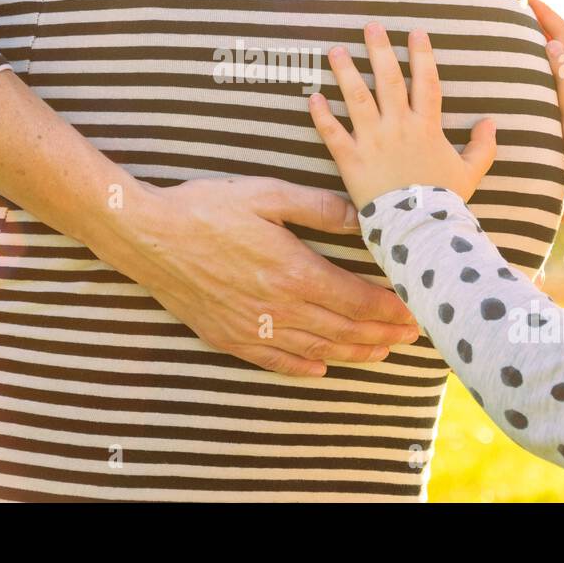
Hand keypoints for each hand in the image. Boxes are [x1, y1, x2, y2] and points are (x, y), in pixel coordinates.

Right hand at [96, 176, 422, 377]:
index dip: (389, 309)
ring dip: (353, 353)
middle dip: (382, 335)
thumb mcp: (267, 194)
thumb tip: (360, 217)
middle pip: (343, 330)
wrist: (149, 235)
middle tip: (411, 337)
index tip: (414, 310)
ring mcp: (254, 327)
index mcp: (293, 271)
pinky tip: (322, 369)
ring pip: (316, 350)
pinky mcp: (229, 337)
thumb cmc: (206, 208)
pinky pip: (275, 362)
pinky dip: (304, 368)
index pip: (356, 299)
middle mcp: (279, 308)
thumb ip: (318, 207)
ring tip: (380, 353)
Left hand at [307, 22, 497, 208]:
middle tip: (370, 26)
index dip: (422, 55)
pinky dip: (321, 115)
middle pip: (388, 80)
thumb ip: (482, 147)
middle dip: (379, 50)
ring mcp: (373, 142)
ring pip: (357, 99)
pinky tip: (312, 96)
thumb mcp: (470, 172)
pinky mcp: (351, 161)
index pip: (426, 82)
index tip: (415, 32)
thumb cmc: (444, 201)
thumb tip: (491, 123)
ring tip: (335, 50)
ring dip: (345, 72)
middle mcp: (399, 127)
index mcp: (427, 127)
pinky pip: (333, 134)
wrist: (420, 228)